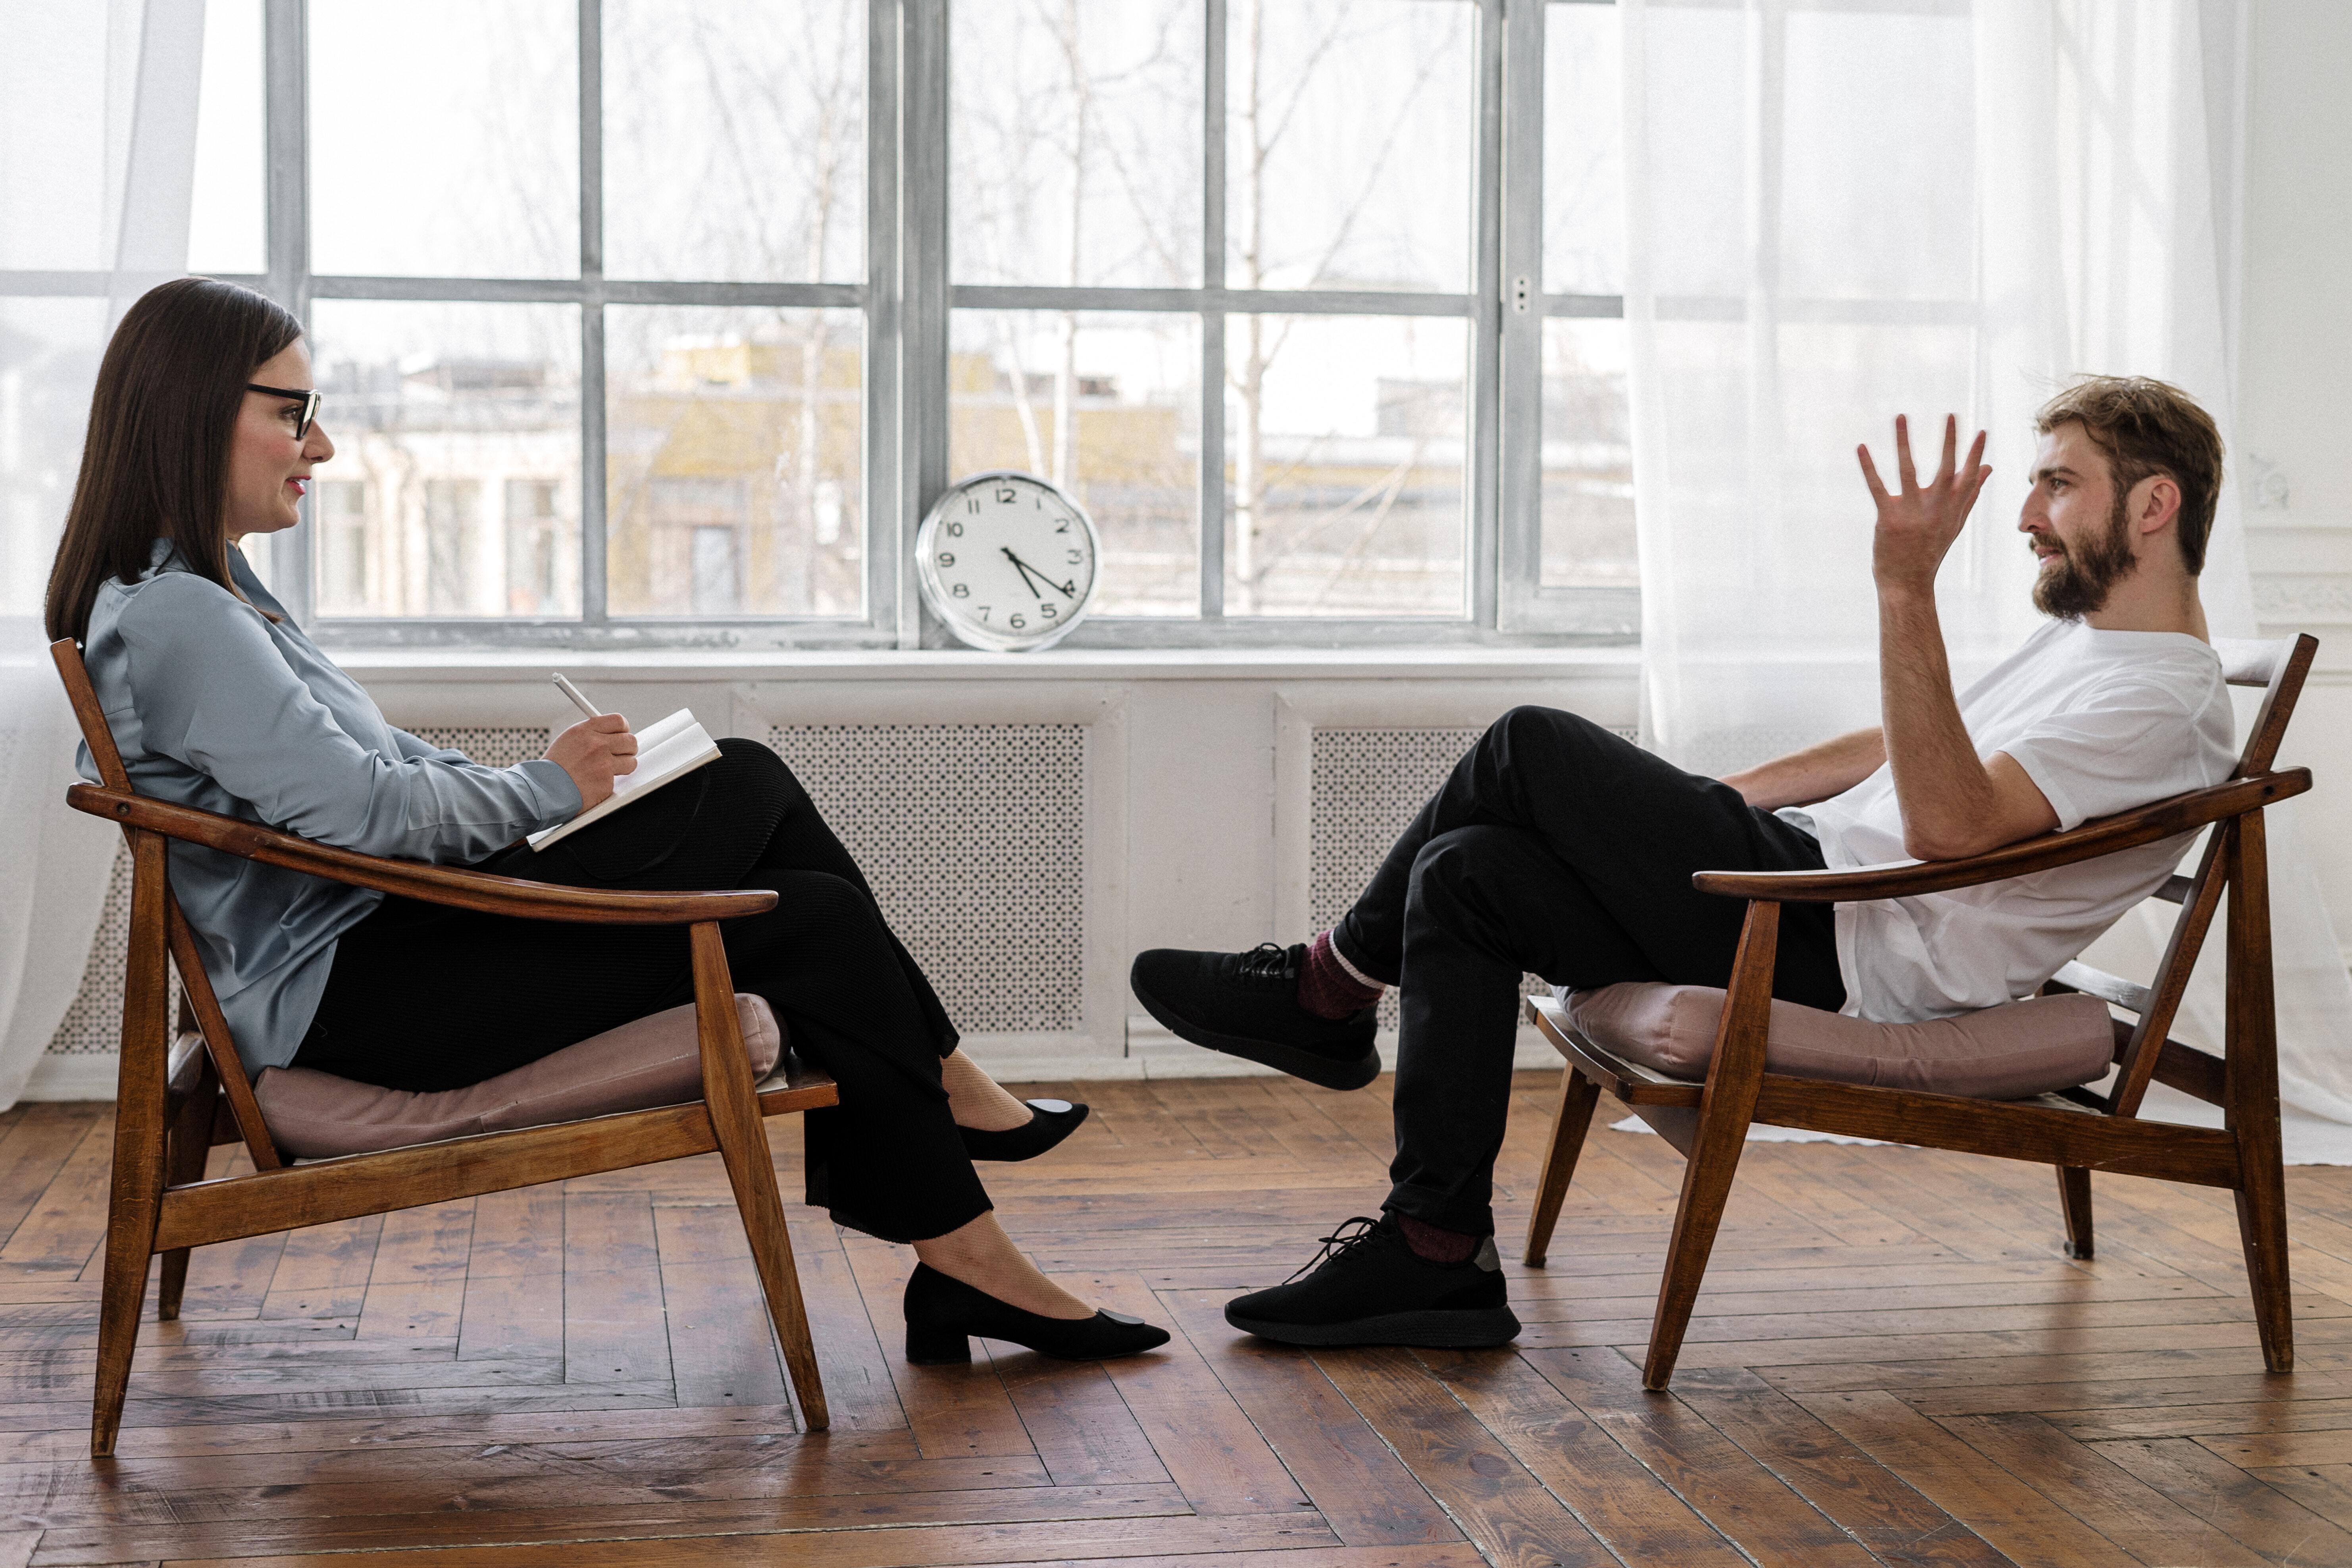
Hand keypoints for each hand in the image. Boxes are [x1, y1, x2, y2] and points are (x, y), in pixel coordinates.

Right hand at [546, 713, 636, 809]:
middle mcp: (597, 745)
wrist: (544, 789)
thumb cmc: (554, 766)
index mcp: (586, 730)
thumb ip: (591, 734)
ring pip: (631, 761)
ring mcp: (603, 764)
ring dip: (624, 765)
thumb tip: (610, 733)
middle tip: (622, 753)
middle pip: (630, 740)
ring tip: (609, 769)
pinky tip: (595, 783)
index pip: (618, 721)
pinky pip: (619, 780)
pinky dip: (610, 782)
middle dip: (628, 747)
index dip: (623, 728)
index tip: (622, 734)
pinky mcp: (606, 782)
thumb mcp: (569, 739)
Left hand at [1859, 414, 1991, 595]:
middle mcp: (1935, 509)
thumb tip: (1988, 468)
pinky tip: (1862, 446)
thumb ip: (1970, 494)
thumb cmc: (1931, 549)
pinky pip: (1877, 487)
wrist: (1907, 582)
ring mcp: (1911, 513)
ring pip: (1908, 470)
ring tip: (1901, 416)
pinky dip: (1869, 466)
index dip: (1975, 454)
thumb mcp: (1954, 522)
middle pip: (1945, 469)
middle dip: (1949, 441)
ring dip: (1903, 441)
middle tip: (1950, 414)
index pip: (1968, 477)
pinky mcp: (1888, 518)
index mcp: (1952, 509)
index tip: (1981, 431)